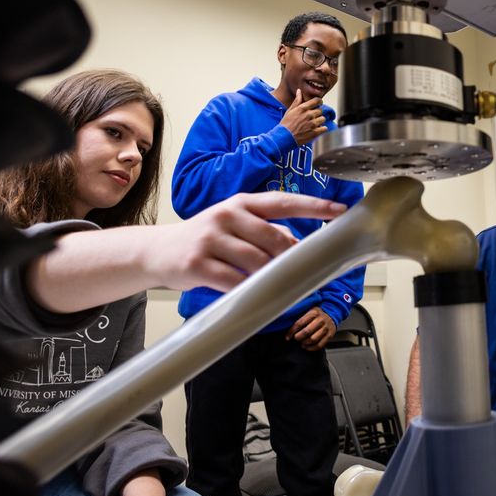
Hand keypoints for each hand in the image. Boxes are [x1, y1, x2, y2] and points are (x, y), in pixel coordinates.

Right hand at [144, 191, 347, 291]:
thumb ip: (266, 231)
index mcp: (242, 203)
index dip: (314, 206)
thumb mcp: (234, 224)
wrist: (156, 250)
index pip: (283, 201)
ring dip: (270, 277)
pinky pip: (233, 280)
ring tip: (273, 284)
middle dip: (290, 258)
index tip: (339, 211)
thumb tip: (300, 247)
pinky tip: (252, 294)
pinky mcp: (197, 263)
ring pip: (256, 261)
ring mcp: (210, 238)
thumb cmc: (205, 238)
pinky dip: (248, 290)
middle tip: (299, 271)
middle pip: (274, 238)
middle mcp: (227, 214)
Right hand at [279, 88, 327, 144]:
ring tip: (313, 124)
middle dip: (317, 113)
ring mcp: (312, 124)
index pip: (317, 101)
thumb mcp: (290, 110)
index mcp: (303, 108)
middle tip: (312, 117)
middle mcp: (309, 115)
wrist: (284, 138)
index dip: (319, 102)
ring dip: (319, 121)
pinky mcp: (315, 132)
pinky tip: (317, 129)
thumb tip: (299, 91)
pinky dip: (322, 128)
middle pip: (320, 110)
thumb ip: (297, 101)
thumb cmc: (286, 124)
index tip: (319, 104)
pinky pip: (324, 128)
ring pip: (323, 118)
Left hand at [289, 306, 335, 350]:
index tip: (288, 337)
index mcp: (313, 313)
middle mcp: (320, 320)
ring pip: (313, 339)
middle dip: (298, 337)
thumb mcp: (308, 310)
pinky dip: (311, 348)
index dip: (292, 331)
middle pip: (307, 331)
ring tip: (302, 343)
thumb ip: (299, 316)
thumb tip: (286, 323)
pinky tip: (307, 347)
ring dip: (305, 343)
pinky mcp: (329, 335)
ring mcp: (326, 328)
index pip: (299, 323)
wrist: (332, 314)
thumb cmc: (317, 314)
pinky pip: (320, 345)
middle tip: (296, 338)